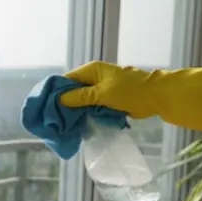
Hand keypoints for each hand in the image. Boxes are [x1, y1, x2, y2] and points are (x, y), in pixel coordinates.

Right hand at [59, 62, 201, 133]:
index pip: (67, 79)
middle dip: (63, 105)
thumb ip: (80, 97)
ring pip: (81, 102)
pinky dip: (85, 116)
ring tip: (61, 127)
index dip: (55, 92)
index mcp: (92, 70)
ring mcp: (101, 91)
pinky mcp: (107, 102)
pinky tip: (76, 127)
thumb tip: (59, 100)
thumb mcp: (102, 93)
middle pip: (72, 91)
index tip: (45, 107)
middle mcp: (94, 79)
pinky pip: (91, 109)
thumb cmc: (131, 91)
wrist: (156, 97)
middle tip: (51, 121)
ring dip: (74, 113)